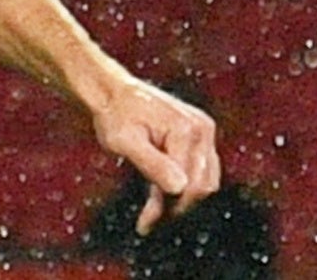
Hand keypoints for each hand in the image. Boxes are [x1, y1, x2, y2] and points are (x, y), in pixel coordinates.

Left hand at [93, 79, 221, 232]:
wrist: (112, 92)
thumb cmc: (113, 114)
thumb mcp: (123, 141)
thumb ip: (151, 163)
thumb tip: (179, 188)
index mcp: (186, 130)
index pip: (189, 184)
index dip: (169, 208)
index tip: (147, 224)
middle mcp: (201, 129)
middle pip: (201, 185)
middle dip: (176, 206)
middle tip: (149, 220)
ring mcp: (203, 131)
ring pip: (204, 180)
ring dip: (181, 197)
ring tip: (153, 209)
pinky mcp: (199, 135)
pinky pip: (200, 169)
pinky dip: (183, 185)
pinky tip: (160, 195)